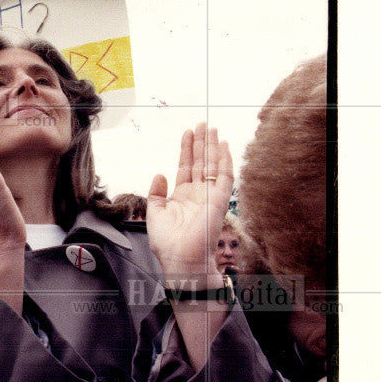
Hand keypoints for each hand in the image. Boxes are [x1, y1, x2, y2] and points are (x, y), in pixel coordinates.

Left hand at [147, 123, 233, 278]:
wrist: (181, 258)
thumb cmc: (168, 243)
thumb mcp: (155, 213)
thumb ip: (156, 193)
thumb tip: (159, 174)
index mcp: (183, 197)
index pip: (186, 167)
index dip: (187, 150)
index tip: (187, 133)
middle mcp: (198, 194)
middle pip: (200, 162)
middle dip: (201, 143)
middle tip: (202, 123)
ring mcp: (210, 196)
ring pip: (212, 165)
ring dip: (212, 146)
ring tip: (211, 128)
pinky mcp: (220, 200)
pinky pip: (226, 176)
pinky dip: (225, 160)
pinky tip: (223, 145)